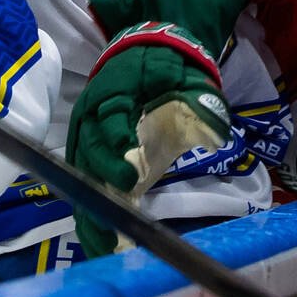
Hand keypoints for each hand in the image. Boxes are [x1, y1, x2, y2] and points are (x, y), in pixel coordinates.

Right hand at [66, 22, 229, 257]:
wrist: (143, 53)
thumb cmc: (165, 67)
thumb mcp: (186, 75)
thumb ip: (199, 100)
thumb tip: (216, 133)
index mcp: (113, 90)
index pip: (109, 119)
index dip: (116, 144)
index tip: (132, 171)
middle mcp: (90, 115)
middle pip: (89, 151)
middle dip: (104, 180)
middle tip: (121, 210)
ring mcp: (84, 136)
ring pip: (80, 174)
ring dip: (90, 208)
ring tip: (105, 243)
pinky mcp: (87, 156)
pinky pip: (83, 186)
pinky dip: (90, 214)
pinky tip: (100, 242)